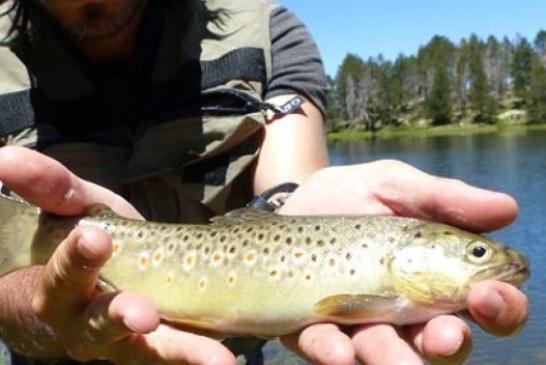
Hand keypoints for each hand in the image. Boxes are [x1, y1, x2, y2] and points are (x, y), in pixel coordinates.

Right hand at [0, 146, 235, 364]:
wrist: (99, 281)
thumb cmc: (85, 240)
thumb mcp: (72, 210)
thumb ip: (49, 187)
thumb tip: (5, 156)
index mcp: (60, 289)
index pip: (63, 276)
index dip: (75, 259)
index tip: (93, 236)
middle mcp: (87, 326)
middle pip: (98, 326)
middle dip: (118, 318)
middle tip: (141, 313)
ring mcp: (127, 341)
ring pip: (149, 351)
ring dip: (181, 352)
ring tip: (214, 359)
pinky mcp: (163, 344)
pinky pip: (182, 353)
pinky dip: (202, 357)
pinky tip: (226, 360)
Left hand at [278, 160, 527, 364]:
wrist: (294, 200)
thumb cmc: (353, 194)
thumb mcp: (393, 185)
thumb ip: (441, 197)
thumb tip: (507, 208)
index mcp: (440, 275)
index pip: (485, 301)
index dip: (499, 304)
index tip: (490, 292)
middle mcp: (409, 308)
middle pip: (444, 340)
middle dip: (449, 342)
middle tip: (447, 335)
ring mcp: (362, 323)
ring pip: (387, 352)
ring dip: (393, 358)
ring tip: (391, 360)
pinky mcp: (318, 329)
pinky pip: (327, 348)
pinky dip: (334, 352)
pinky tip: (339, 352)